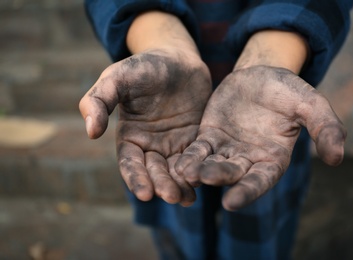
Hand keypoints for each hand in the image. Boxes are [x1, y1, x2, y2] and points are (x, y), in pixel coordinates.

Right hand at [79, 49, 211, 205]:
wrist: (177, 57)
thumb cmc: (143, 66)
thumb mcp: (117, 78)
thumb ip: (99, 100)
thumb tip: (91, 133)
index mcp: (130, 136)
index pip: (130, 164)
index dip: (136, 179)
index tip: (144, 194)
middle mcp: (151, 145)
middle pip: (155, 172)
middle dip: (162, 185)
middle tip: (172, 197)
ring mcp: (174, 144)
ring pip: (176, 170)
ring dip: (181, 185)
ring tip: (188, 198)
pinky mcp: (195, 139)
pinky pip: (196, 159)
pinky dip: (198, 171)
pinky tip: (205, 182)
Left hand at [175, 65, 345, 210]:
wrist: (261, 74)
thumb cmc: (288, 90)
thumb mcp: (311, 104)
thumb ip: (325, 128)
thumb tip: (338, 158)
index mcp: (273, 158)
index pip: (260, 181)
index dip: (248, 191)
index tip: (232, 202)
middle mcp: (248, 160)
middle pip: (232, 174)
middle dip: (219, 177)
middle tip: (205, 179)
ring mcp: (227, 150)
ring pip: (211, 164)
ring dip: (199, 170)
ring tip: (186, 173)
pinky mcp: (209, 137)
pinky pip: (198, 150)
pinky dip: (190, 157)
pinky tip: (178, 163)